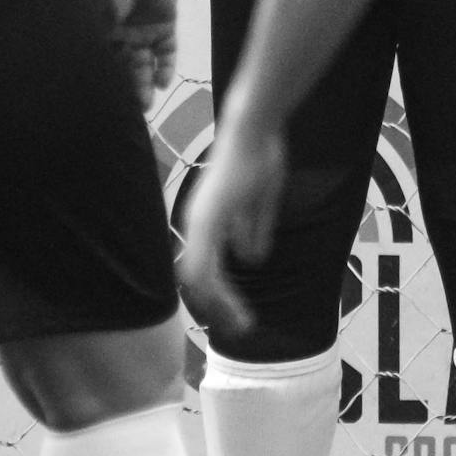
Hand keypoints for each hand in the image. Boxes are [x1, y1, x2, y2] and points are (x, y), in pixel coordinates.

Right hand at [99, 0, 177, 107]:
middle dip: (128, 91)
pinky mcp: (165, 25)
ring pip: (146, 64)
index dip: (107, 83)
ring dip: (146, 84)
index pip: (105, 64)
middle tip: (129, 113)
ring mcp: (144, 30)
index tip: (107, 104)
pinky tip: (163, 83)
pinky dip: (166, 66)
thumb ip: (95, 40)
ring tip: (146, 105)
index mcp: (102, 32)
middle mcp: (123, 35)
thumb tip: (82, 71)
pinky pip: (167, 50)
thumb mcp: (96, 16)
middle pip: (126, 69)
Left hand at [178, 115, 285, 338]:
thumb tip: (251, 259)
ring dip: (219, 304)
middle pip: (197, 278)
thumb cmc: (258, 157)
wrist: (253, 130)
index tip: (241, 311)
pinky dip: (217, 291)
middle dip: (219, 306)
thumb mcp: (260, 202)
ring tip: (242, 322)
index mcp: (205, 221)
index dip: (220, 294)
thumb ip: (253, 229)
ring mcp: (199, 222)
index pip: (204, 267)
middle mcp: (195, 224)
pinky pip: (205, 265)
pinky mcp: (208, 220)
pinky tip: (233, 305)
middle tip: (242, 325)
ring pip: (198, 278)